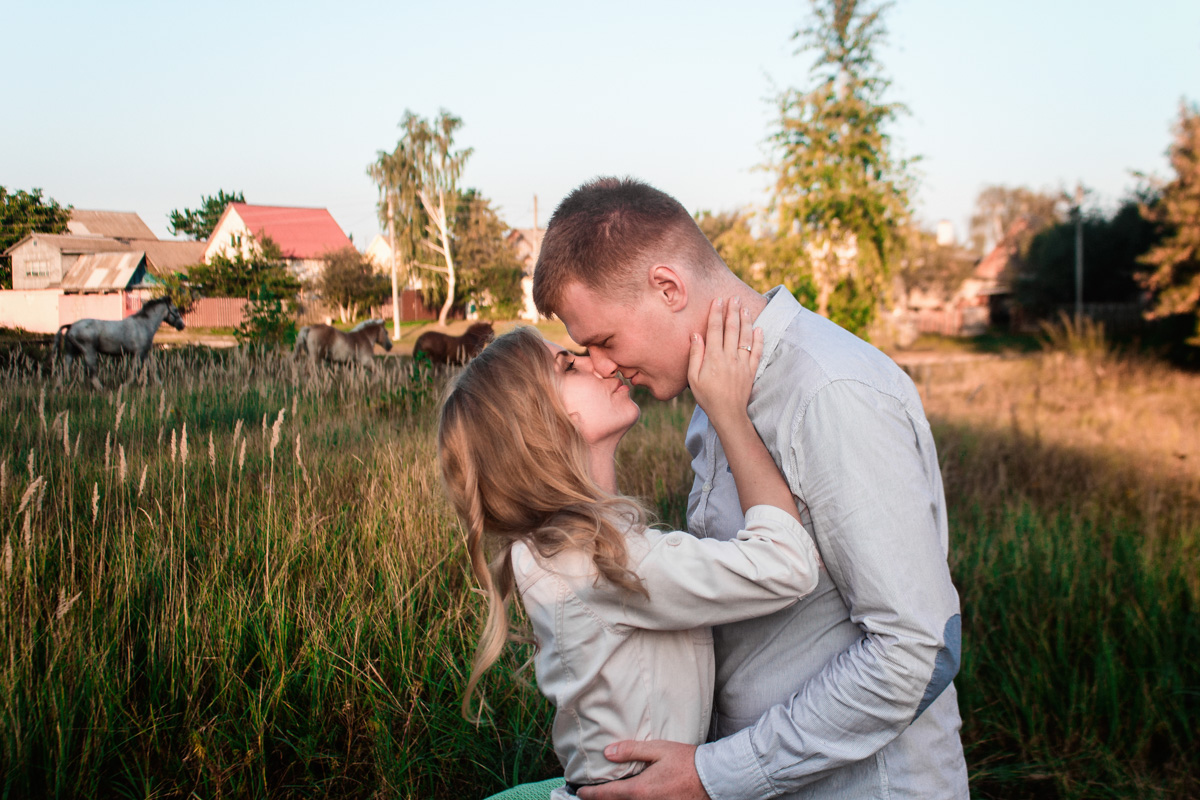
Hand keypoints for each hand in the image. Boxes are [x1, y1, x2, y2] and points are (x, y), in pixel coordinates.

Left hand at [576, 740, 708, 799]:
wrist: (712, 778)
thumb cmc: (686, 761)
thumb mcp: (658, 749)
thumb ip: (631, 750)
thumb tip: (607, 752)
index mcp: (639, 790)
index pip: (606, 795)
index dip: (589, 795)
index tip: (579, 793)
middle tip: (589, 797)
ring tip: (607, 798)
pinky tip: (630, 798)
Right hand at [687, 297, 762, 433]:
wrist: (728, 413)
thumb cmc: (707, 396)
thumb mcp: (693, 377)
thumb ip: (695, 355)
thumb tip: (695, 335)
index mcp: (713, 358)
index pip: (715, 330)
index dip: (716, 313)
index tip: (718, 300)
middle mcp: (729, 357)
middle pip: (732, 329)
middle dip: (732, 311)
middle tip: (734, 297)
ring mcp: (742, 363)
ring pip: (745, 337)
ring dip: (745, 320)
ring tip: (745, 307)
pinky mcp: (751, 370)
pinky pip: (757, 351)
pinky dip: (758, 339)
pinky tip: (759, 328)